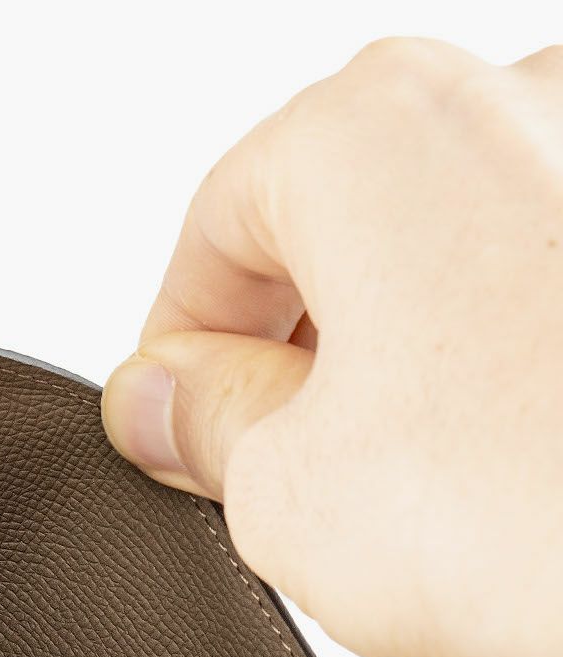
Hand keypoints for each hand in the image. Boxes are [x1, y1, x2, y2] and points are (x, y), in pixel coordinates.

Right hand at [101, 39, 562, 656]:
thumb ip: (199, 422)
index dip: (176, 345)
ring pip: (451, 256)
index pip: (216, 227)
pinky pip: (542, 291)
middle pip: (338, 227)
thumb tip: (167, 400)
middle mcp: (518, 105)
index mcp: (376, 130)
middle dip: (286, 350)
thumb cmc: (538, 516)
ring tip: (396, 486)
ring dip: (397, 359)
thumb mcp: (280, 489)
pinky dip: (503, 364)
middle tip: (265, 467)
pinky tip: (500, 468)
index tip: (173, 423)